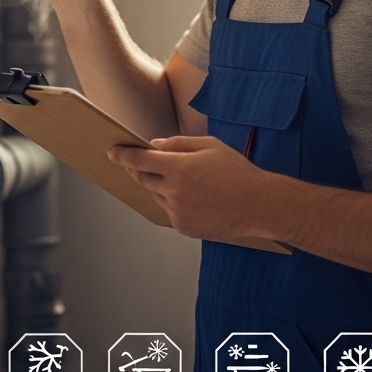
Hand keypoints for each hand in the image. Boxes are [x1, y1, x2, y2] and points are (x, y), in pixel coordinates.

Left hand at [108, 135, 267, 240]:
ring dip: (161, 186)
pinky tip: (196, 198)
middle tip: (145, 162)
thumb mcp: (209, 146)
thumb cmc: (237, 172)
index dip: (122, 154)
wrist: (260, 206)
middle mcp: (174, 192)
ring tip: (188, 181)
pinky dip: (174, 202)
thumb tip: (155, 145)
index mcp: (179, 168)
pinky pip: (169, 211)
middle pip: (142, 178)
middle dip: (139, 168)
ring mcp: (178, 212)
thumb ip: (178, 144)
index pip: (138, 160)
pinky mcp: (184, 228)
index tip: (112, 151)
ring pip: (156, 195)